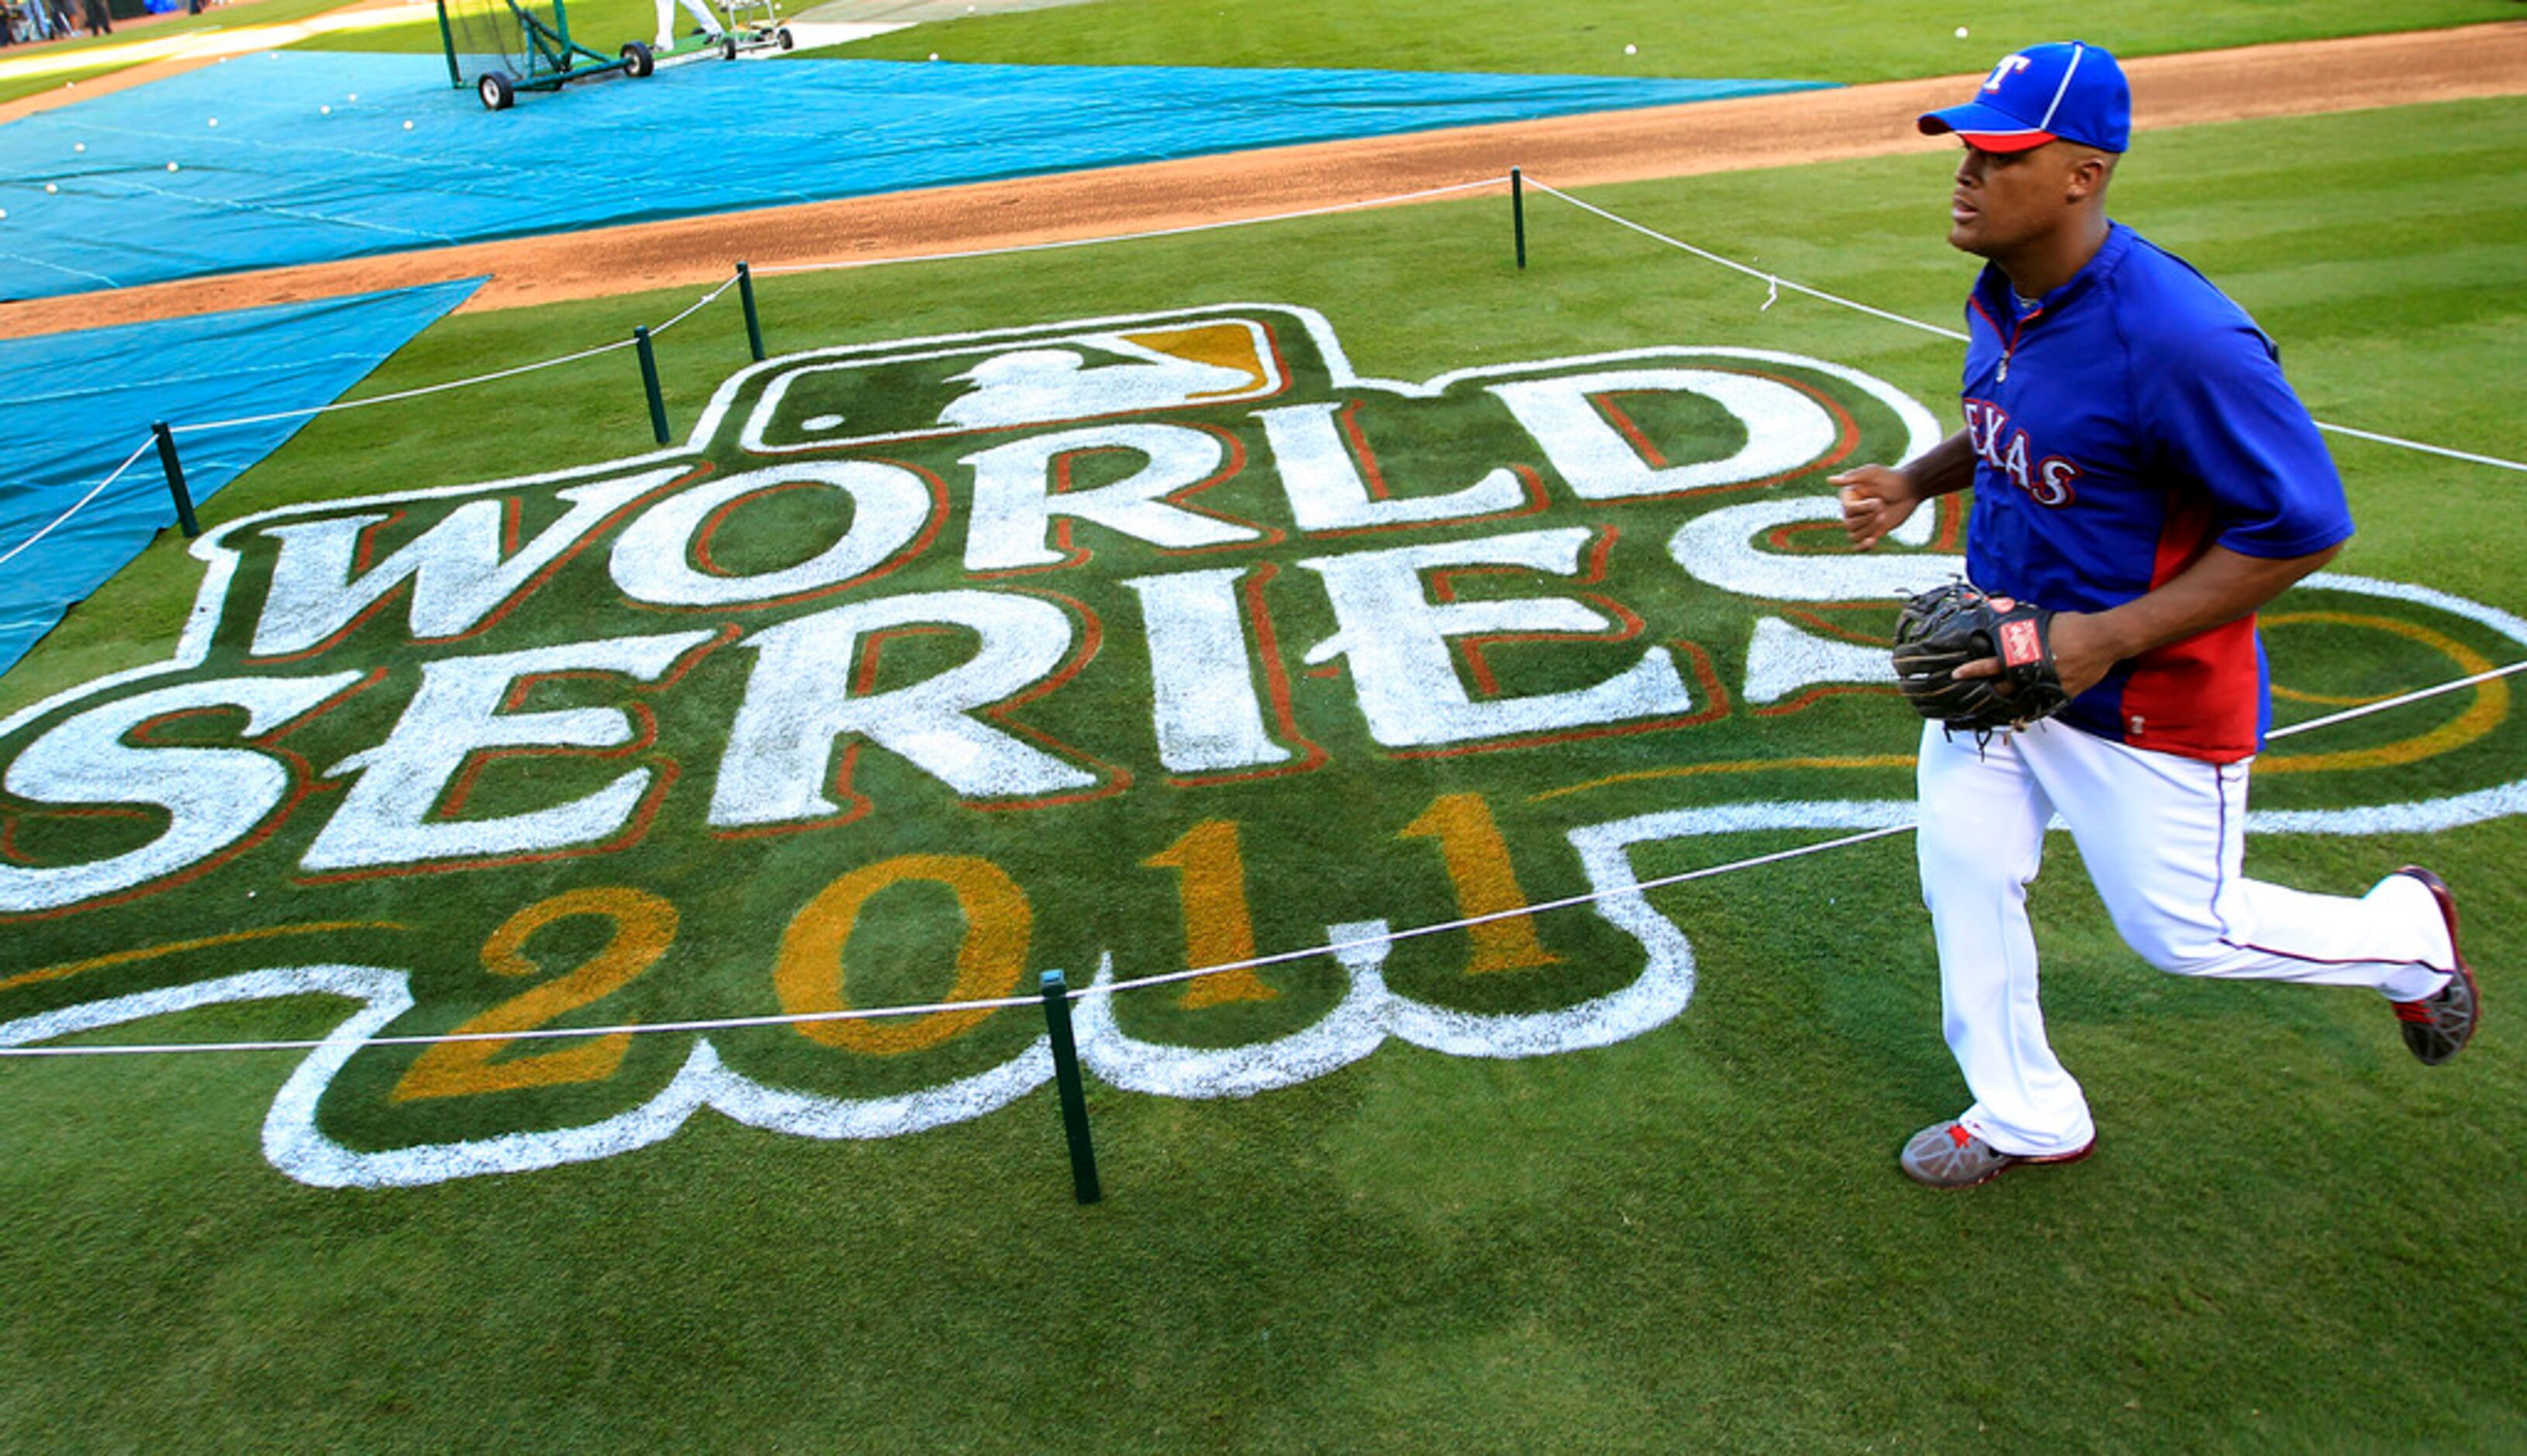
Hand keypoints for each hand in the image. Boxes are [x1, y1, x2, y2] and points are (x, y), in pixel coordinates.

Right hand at [1831, 464, 1921, 550]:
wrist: (1910, 490)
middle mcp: (1851, 511)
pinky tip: (1873, 541)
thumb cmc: (1891, 478)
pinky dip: (1863, 547)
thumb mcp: (1872, 473)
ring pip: (1854, 535)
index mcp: (1848, 497)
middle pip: (1849, 524)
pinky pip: (1859, 546)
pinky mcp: (1871, 532)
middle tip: (1883, 506)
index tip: (1879, 500)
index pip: (1848, 510)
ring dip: (1871, 528)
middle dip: (1869, 518)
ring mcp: (1861, 523)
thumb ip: (1852, 476)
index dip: (1863, 509)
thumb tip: (1829, 480)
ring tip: (1884, 516)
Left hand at [1952, 610, 2120, 699]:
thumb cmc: (2072, 627)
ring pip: (2020, 700)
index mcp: (2024, 654)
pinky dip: (2031, 707)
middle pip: (2002, 689)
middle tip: (1969, 698)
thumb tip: (2010, 626)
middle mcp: (2032, 673)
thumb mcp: (2042, 624)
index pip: (1992, 665)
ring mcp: (2046, 686)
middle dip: (1987, 693)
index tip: (1957, 674)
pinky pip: (2042, 705)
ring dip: (2007, 703)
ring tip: (1992, 708)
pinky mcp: (2062, 694)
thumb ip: (2024, 630)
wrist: (2101, 640)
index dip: (1973, 670)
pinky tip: (2021, 711)